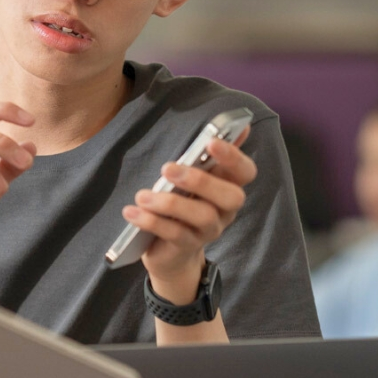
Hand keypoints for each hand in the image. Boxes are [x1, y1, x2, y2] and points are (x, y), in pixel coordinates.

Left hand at [127, 131, 255, 303]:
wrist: (168, 250)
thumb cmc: (181, 204)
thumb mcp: (191, 179)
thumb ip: (208, 155)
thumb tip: (241, 126)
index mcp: (228, 187)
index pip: (245, 172)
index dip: (233, 157)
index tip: (210, 142)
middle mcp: (225, 210)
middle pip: (230, 196)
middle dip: (200, 180)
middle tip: (167, 168)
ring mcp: (209, 230)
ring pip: (202, 216)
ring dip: (169, 203)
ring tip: (142, 196)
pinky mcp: (188, 246)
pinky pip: (174, 234)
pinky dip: (151, 221)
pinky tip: (132, 212)